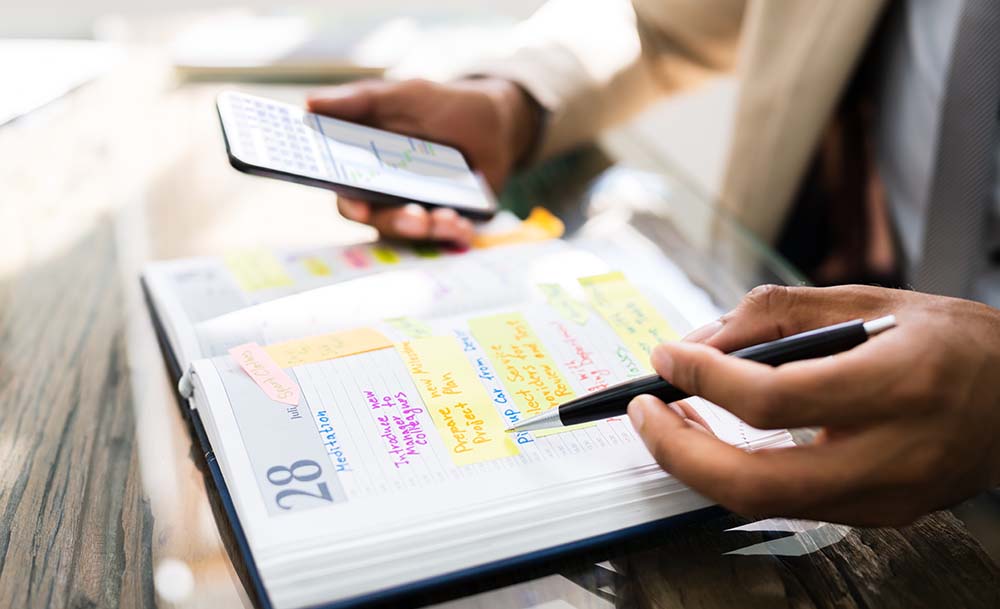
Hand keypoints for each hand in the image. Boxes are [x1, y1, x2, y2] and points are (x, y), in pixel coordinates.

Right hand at [307, 78, 538, 245]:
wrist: (496, 121)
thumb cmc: (443, 106)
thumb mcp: (405, 96)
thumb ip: (361, 101)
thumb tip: (309, 103)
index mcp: (367, 166)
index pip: (347, 194)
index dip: (349, 203)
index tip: (359, 208)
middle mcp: (389, 195)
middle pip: (380, 221)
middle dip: (398, 223)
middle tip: (417, 218)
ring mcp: (419, 210)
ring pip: (415, 232)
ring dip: (429, 229)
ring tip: (448, 217)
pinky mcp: (450, 220)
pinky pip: (448, 236)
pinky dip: (455, 232)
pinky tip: (463, 223)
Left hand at [628, 284, 999, 525]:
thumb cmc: (952, 343)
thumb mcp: (870, 300)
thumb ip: (778, 313)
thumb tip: (702, 340)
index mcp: (896, 385)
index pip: (773, 397)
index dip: (704, 378)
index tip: (668, 357)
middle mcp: (892, 455)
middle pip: (755, 482)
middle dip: (679, 451)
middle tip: (643, 412)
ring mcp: (885, 498)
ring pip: (764, 503)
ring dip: (699, 465)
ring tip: (670, 420)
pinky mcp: (878, 515)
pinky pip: (788, 502)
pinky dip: (737, 474)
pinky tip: (717, 440)